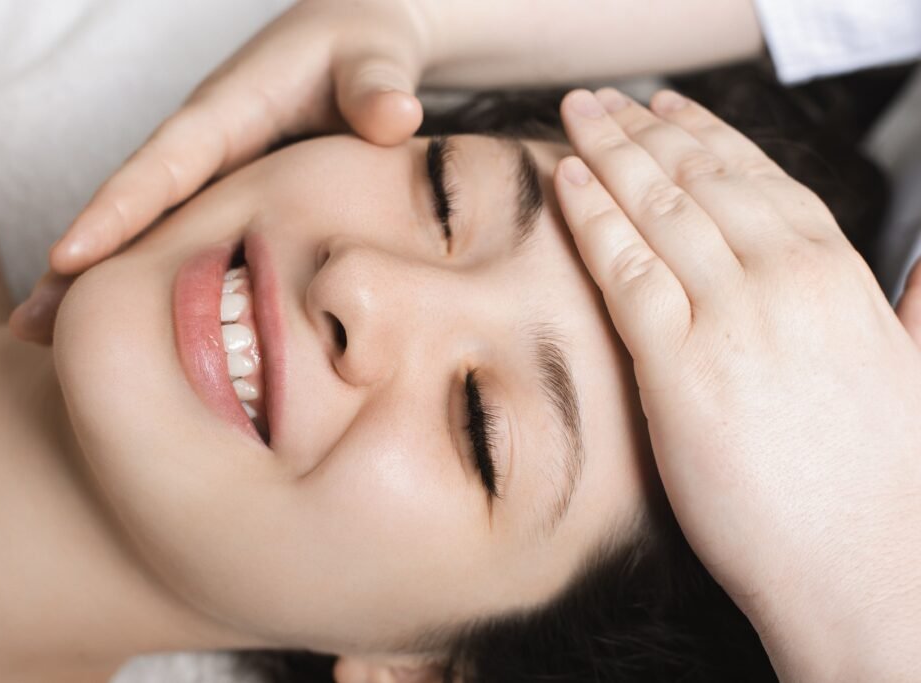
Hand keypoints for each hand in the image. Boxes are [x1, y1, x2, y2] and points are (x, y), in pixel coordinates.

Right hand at [10, 0, 428, 342]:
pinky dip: (144, 276)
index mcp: (230, 110)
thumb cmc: (362, 48)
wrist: (356, 42)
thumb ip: (375, 87)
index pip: (166, 163)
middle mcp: (205, 145)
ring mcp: (211, 173)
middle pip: (132, 205)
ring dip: (96, 279)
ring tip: (44, 341)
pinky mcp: (225, 195)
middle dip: (78, 261)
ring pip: (145, 229)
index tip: (68, 256)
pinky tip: (126, 326)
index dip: (118, 209)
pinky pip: (178, 238)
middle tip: (30, 327)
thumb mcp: (372, 57)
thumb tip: (394, 117)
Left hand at [554, 88, 920, 679]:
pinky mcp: (680, 365)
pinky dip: (590, 217)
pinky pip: (624, 269)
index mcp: (838, 273)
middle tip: (600, 102)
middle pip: (698, 178)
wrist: (867, 567)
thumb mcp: (912, 368)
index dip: (701, 136)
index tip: (664, 111)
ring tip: (575, 118)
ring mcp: (733, 316)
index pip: (758, 177)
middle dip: (642, 130)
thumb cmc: (883, 483)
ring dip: (608, 152)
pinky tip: (565, 181)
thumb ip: (913, 307)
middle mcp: (787, 278)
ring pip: (658, 208)